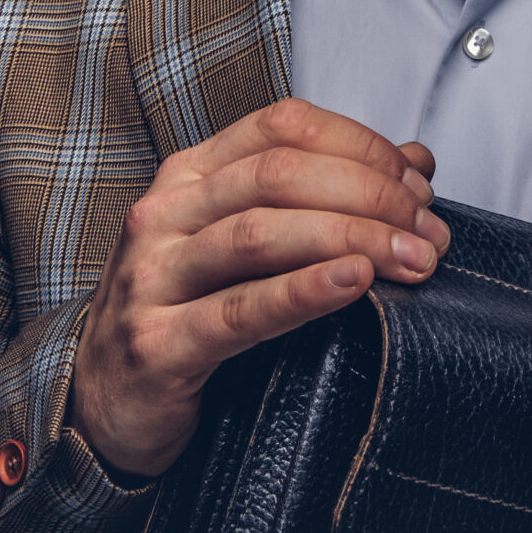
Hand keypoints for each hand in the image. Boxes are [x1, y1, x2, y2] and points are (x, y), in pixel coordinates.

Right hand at [64, 98, 446, 477]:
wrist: (103, 406)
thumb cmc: (185, 316)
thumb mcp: (249, 245)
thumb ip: (324, 198)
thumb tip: (416, 164)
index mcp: (191, 175)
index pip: (284, 126)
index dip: (361, 145)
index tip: (417, 184)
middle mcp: (166, 213)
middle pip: (281, 174)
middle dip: (371, 196)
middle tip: (428, 231)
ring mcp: (153, 276)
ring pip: (261, 233)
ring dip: (352, 239)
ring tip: (411, 259)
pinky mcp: (156, 343)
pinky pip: (238, 310)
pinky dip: (302, 292)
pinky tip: (353, 283)